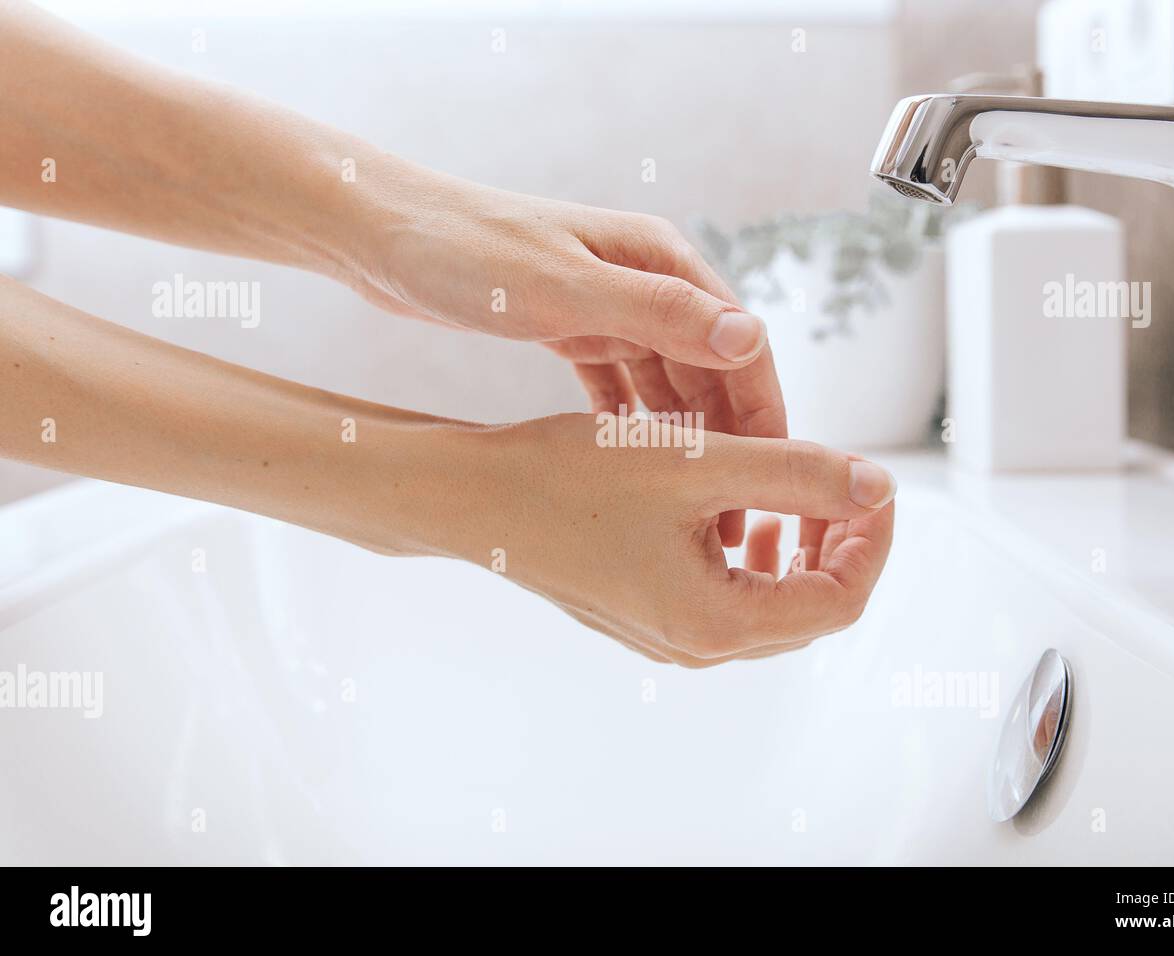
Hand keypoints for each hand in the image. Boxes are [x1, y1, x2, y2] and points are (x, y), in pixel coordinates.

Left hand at [343, 164, 786, 545]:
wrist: (384, 235)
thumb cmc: (467, 253)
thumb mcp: (562, 289)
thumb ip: (655, 313)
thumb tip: (747, 338)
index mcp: (659, 261)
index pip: (740, 342)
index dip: (765, 411)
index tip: (780, 474)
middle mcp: (644, 281)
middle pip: (710, 369)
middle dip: (730, 439)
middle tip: (734, 513)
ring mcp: (608, 305)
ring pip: (667, 382)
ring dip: (684, 439)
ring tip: (694, 505)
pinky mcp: (571, 326)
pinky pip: (619, 384)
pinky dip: (632, 424)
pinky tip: (638, 466)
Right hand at [419, 414, 895, 665]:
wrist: (474, 499)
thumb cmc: (572, 478)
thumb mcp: (698, 463)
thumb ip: (798, 475)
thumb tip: (876, 486)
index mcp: (718, 621)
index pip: (840, 597)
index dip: (873, 538)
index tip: (873, 480)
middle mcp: (697, 644)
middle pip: (811, 608)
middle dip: (840, 543)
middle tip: (842, 483)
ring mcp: (669, 636)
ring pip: (771, 603)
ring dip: (799, 548)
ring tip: (794, 493)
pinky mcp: (647, 614)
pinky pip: (729, 597)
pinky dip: (753, 554)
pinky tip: (738, 508)